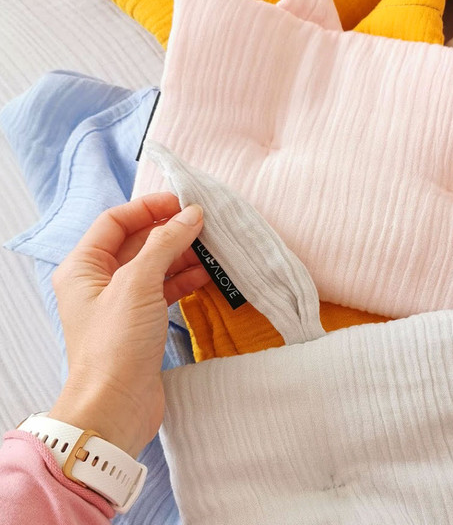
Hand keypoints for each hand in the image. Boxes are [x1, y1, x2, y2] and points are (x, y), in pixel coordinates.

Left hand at [48, 193, 209, 456]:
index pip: (115, 221)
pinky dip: (184, 280)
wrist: (115, 407)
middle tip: (204, 226)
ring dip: (182, 256)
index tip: (181, 202)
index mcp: (83, 267)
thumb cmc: (115, 346)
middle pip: (138, 242)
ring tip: (211, 251)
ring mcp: (121, 304)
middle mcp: (99, 282)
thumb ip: (165, 243)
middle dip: (171, 232)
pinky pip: (164, 290)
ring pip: (154, 266)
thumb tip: (190, 215)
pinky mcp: (140, 323)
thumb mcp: (138, 284)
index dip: (148, 208)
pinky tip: (206, 276)